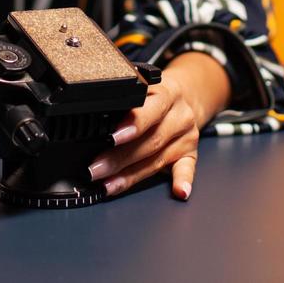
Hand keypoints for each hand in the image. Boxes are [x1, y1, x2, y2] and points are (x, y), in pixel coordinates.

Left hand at [86, 52, 230, 201]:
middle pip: (150, 141)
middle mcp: (179, 116)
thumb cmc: (155, 96)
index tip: (112, 137)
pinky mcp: (190, 154)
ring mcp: (186, 137)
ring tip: (108, 185)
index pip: (150, 110)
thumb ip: (125, 104)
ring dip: (130, 176)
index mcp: (167, 94)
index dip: (131, 125)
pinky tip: (179, 192)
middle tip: (96, 169)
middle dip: (119, 158)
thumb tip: (93, 122)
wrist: (184, 97)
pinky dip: (183, 181)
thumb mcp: (142, 90)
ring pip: (157, 160)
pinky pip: (187, 169)